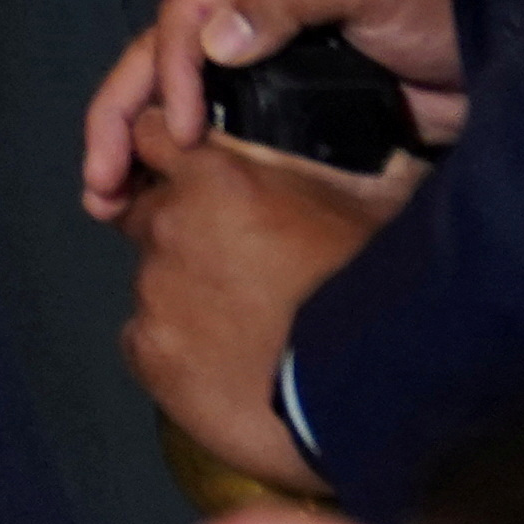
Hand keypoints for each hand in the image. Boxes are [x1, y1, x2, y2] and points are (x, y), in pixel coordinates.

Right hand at [85, 0, 463, 217]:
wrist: (505, 56)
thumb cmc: (438, 1)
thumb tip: (213, 42)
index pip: (184, 10)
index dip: (168, 71)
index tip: (180, 132)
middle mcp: (241, 2)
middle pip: (158, 55)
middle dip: (119, 117)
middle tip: (99, 180)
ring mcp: (258, 57)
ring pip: (175, 96)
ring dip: (134, 144)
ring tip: (106, 200)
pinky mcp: (282, 106)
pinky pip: (217, 129)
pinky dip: (181, 162)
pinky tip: (156, 194)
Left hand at [115, 103, 420, 495]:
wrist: (368, 389)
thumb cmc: (374, 291)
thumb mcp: (367, 198)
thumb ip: (324, 164)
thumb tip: (353, 141)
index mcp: (215, 177)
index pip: (150, 134)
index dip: (169, 156)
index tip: (190, 177)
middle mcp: (171, 226)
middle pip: (149, 213)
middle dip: (180, 231)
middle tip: (237, 266)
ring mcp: (155, 292)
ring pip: (154, 280)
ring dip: (186, 295)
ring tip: (248, 325)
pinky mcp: (150, 352)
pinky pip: (149, 340)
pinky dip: (178, 348)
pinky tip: (228, 363)